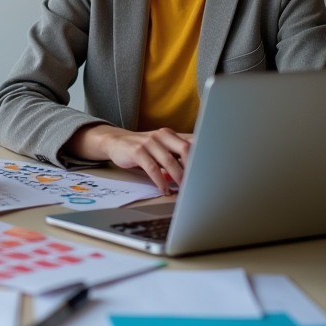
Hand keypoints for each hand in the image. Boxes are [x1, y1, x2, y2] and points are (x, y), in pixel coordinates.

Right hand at [67, 125, 191, 193]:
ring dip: (178, 177)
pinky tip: (164, 190)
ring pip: (169, 160)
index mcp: (170, 134)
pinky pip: (152, 168)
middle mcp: (161, 136)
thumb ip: (177, 154)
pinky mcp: (137, 151)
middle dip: (193, 167)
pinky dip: (160, 181)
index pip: (191, 144)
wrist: (116, 142)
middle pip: (185, 149)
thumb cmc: (143, 148)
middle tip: (197, 183)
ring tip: (183, 190)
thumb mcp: (161, 147)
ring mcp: (149, 142)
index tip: (208, 173)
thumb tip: (198, 169)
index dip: (202, 158)